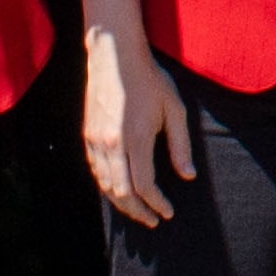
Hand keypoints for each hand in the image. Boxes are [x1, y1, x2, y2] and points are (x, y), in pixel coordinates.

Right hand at [81, 25, 191, 227]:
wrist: (114, 54)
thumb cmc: (149, 79)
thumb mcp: (174, 109)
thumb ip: (180, 146)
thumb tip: (188, 175)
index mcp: (135, 139)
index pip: (144, 186)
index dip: (157, 204)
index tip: (168, 212)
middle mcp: (112, 144)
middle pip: (121, 193)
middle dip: (138, 212)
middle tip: (153, 220)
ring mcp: (96, 140)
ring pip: (105, 185)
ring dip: (121, 203)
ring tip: (138, 211)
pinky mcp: (87, 135)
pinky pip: (95, 171)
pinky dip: (107, 187)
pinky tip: (118, 191)